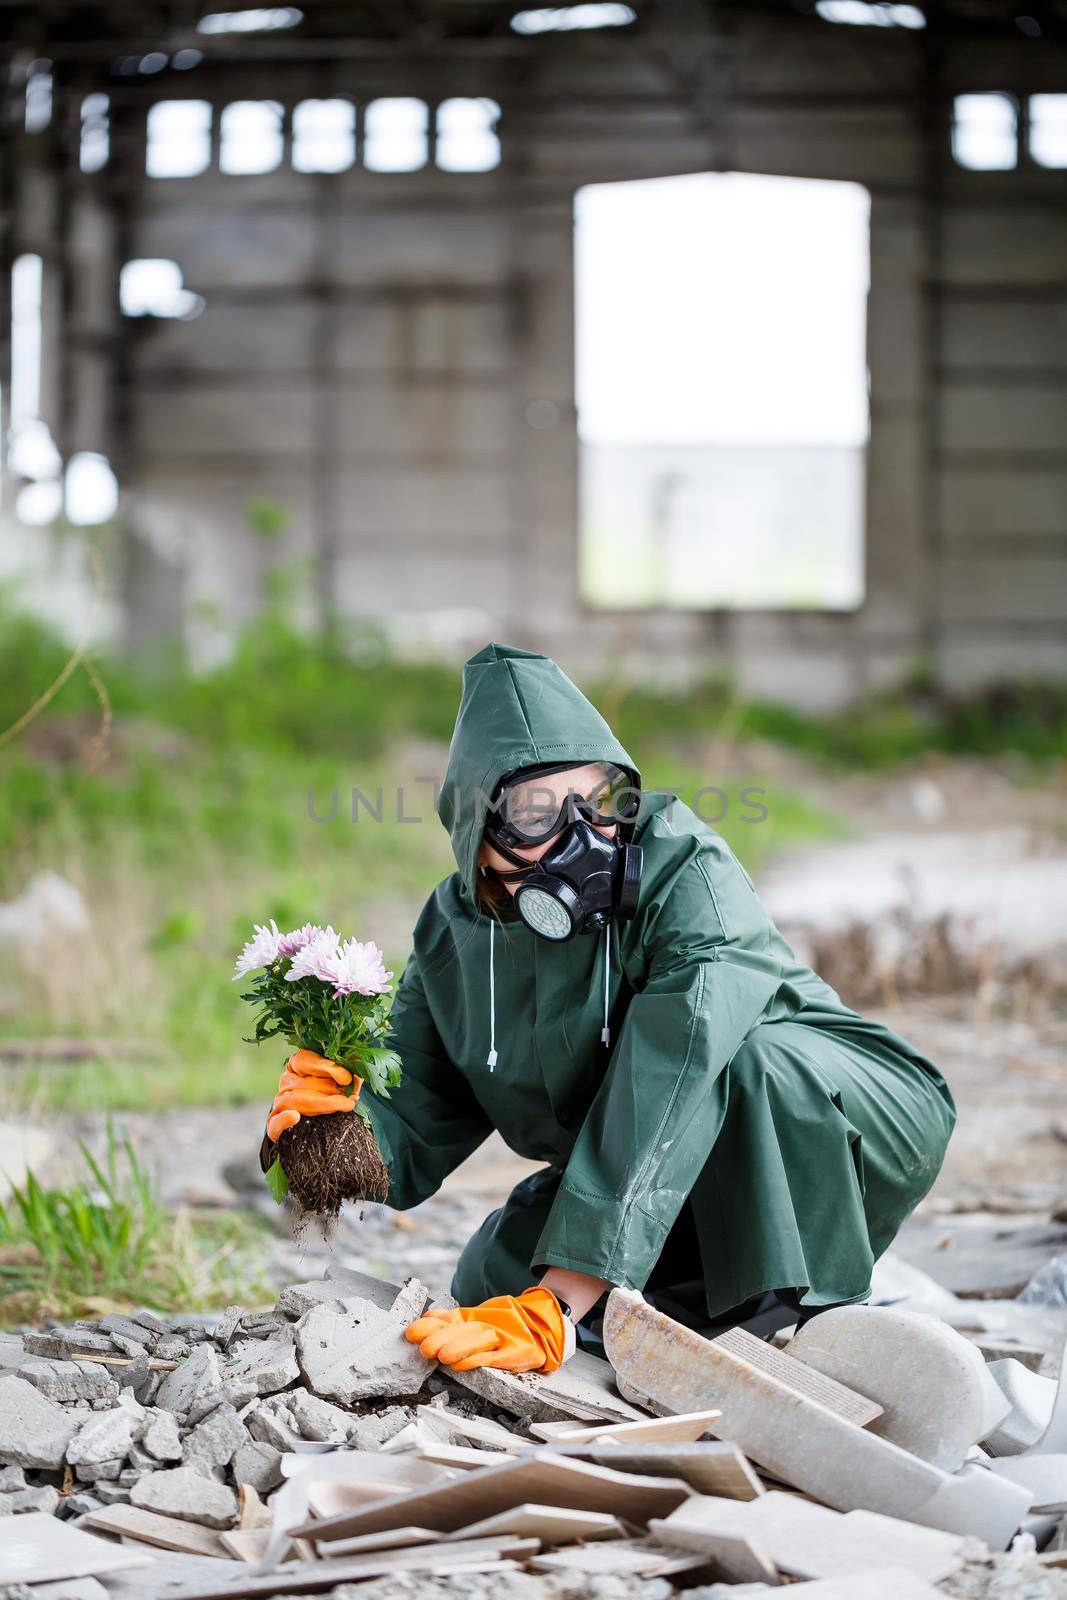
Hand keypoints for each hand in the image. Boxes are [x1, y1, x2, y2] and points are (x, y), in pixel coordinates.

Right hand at [265, 1049, 360, 1142]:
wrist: (316, 1126)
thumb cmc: (332, 1094)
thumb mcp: (340, 1080)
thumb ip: (348, 1075)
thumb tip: (357, 1077)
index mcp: (297, 1064)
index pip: (305, 1060)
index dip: (327, 1067)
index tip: (346, 1078)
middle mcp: (286, 1081)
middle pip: (306, 1083)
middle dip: (331, 1090)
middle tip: (351, 1098)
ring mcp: (279, 1102)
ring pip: (296, 1100)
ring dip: (322, 1104)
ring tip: (345, 1106)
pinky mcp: (274, 1124)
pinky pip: (276, 1121)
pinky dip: (284, 1119)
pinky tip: (295, 1117)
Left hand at [405, 1287, 573, 1372]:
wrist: (541, 1327)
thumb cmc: (504, 1328)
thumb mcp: (477, 1320)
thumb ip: (452, 1320)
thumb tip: (427, 1318)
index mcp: (474, 1318)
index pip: (449, 1320)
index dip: (430, 1326)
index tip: (410, 1332)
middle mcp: (485, 1326)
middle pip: (461, 1330)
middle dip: (440, 1337)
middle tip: (423, 1346)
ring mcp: (501, 1339)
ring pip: (477, 1342)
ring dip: (457, 1348)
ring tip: (439, 1355)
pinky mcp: (514, 1354)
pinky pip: (493, 1358)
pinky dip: (477, 1361)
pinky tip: (462, 1365)